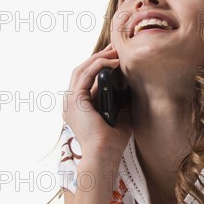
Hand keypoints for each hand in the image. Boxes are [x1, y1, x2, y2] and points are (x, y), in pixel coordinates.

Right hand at [62, 44, 131, 161]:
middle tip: (116, 47)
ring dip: (99, 58)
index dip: (101, 66)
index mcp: (80, 108)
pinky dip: (98, 65)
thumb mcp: (121, 118)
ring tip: (116, 51)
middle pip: (83, 71)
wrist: (104, 155)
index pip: (88, 80)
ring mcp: (71, 101)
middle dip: (100, 57)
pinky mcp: (75, 100)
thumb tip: (132, 88)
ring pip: (82, 69)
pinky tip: (113, 61)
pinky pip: (85, 75)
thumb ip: (122, 104)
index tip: (116, 58)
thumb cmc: (112, 143)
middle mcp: (72, 103)